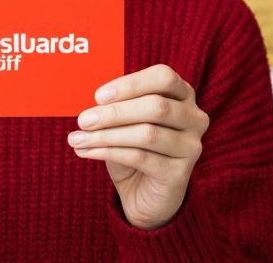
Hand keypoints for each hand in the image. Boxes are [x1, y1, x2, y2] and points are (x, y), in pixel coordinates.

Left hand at [67, 63, 208, 229]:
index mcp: (183, 95)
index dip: (131, 84)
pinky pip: (141, 158)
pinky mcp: (180, 174)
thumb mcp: (124, 122)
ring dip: (107, 135)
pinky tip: (87, 152)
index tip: (98, 96)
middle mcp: (194, 118)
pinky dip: (109, 152)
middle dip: (115, 113)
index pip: (164, 77)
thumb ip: (115, 107)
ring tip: (78, 139)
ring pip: (147, 134)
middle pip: (157, 107)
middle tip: (83, 120)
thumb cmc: (133, 149)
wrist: (145, 195)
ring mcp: (191, 147)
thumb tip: (91, 103)